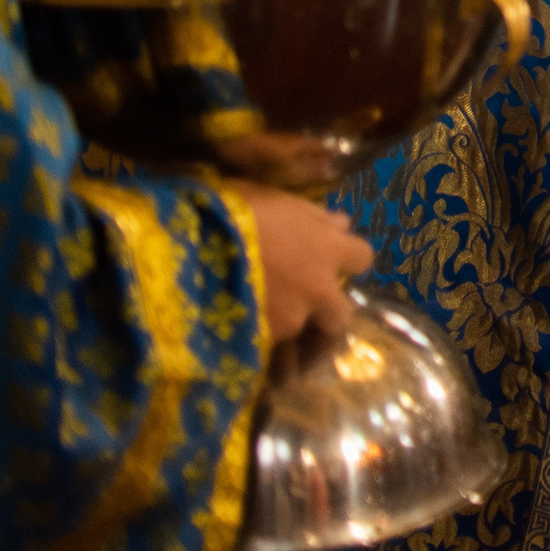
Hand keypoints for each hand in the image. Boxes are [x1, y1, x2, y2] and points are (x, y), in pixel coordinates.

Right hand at [237, 183, 373, 343]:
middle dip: (328, 313)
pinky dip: (259, 342)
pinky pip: (269, 350)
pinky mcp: (261, 343)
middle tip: (305, 306)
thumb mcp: (276, 200)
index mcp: (326, 249)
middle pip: (342, 315)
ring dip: (291, 329)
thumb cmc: (231, 210)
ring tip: (263, 320)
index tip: (333, 257)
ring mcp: (291, 320)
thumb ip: (314, 217)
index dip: (349, 259)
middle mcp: (318, 290)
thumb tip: (342, 224)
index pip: (362, 258)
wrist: (187, 246)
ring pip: (302, 333)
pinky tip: (239, 329)